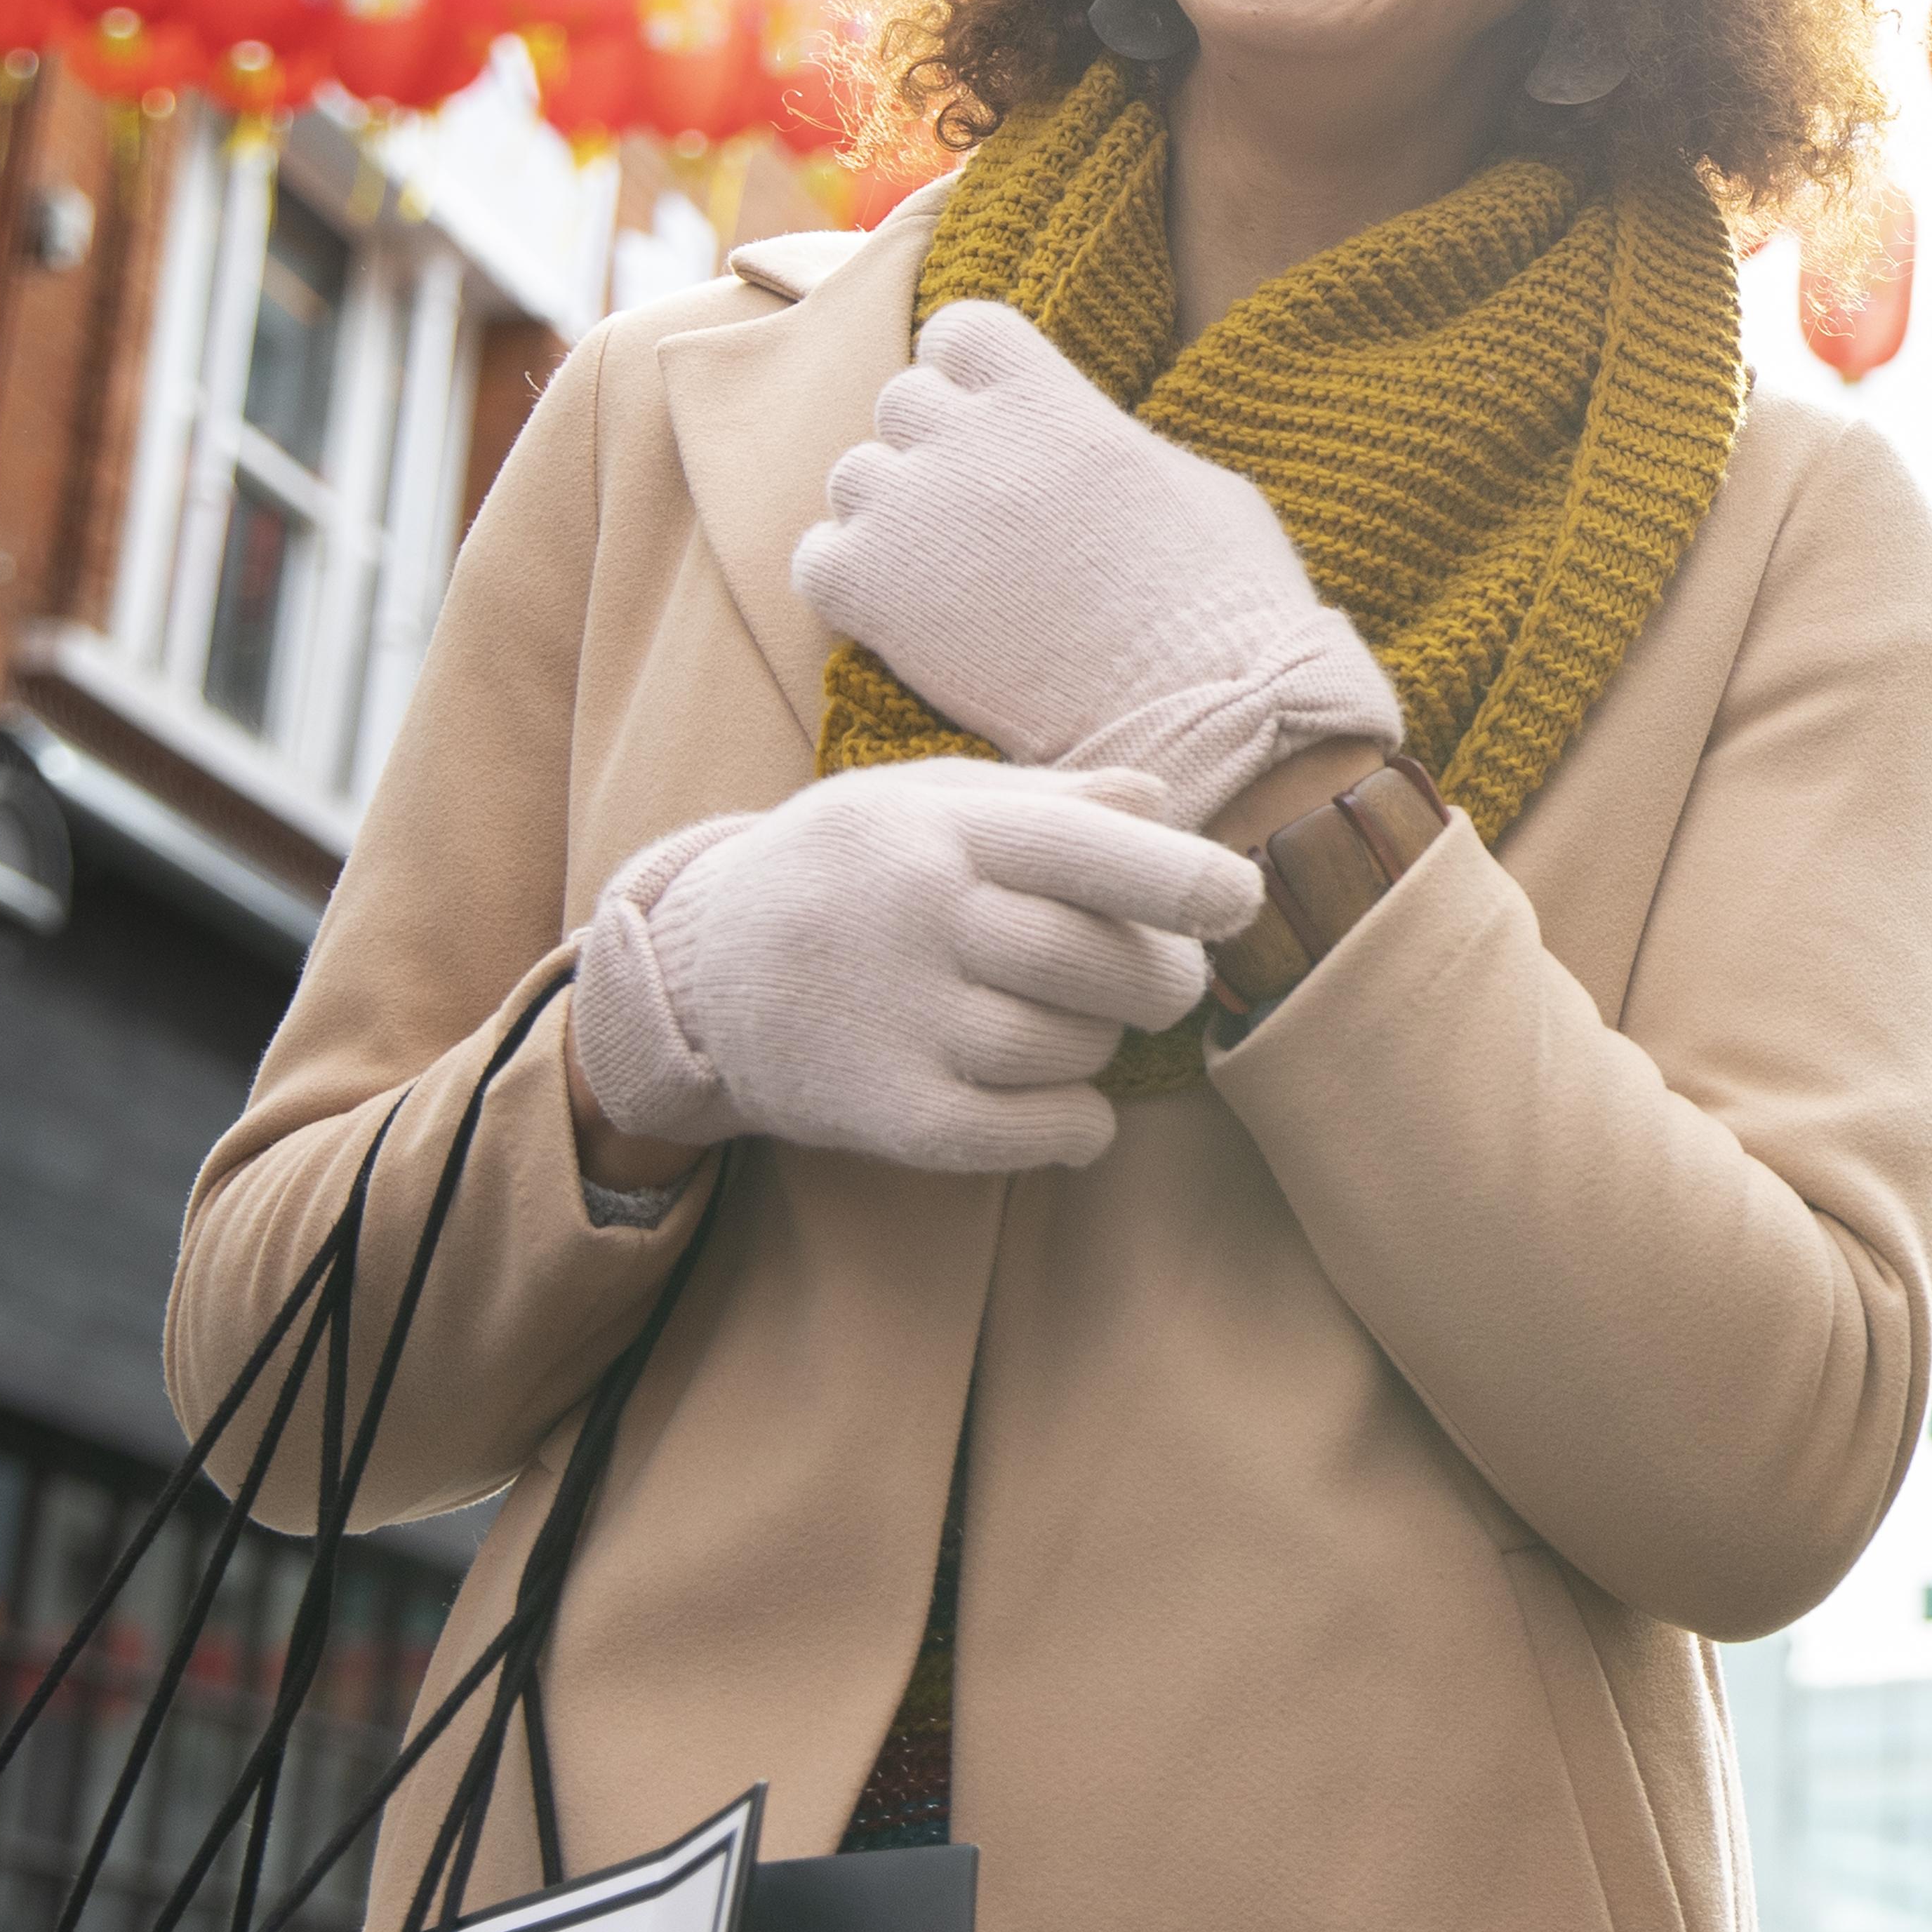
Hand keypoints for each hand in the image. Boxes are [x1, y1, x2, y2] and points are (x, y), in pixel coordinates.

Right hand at [565, 760, 1266, 1177]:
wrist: (692, 969)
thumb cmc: (846, 870)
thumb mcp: (921, 801)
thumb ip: (1046, 800)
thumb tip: (1160, 798)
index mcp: (939, 832)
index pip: (1083, 849)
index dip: (1178, 878)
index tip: (1239, 899)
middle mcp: (918, 920)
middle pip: (1094, 962)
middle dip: (1162, 978)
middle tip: (1164, 980)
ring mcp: (896, 1021)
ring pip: (1066, 1047)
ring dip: (1103, 1047)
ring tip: (1077, 1028)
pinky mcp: (881, 1112)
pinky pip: (1020, 1133)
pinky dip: (1074, 1130)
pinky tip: (1077, 1115)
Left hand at [794, 301, 1399, 823]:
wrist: (1193, 711)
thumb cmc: (1221, 600)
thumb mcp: (1195, 483)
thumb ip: (1113, 447)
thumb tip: (1087, 446)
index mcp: (1050, 399)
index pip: (961, 330)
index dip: (971, 372)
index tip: (994, 415)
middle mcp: (969, 440)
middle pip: (903, 402)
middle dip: (936, 445)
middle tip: (982, 509)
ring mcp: (912, 515)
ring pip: (854, 476)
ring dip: (892, 512)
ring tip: (948, 568)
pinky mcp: (873, 597)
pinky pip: (815, 557)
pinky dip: (849, 578)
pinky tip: (905, 613)